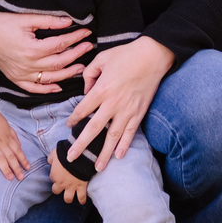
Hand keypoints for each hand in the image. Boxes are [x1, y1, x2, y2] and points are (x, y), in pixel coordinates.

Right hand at [0, 7, 92, 93]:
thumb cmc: (2, 22)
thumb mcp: (26, 18)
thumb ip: (48, 21)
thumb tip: (69, 22)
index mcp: (32, 49)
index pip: (60, 45)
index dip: (76, 38)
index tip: (87, 32)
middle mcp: (28, 65)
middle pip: (59, 63)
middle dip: (77, 55)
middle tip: (89, 47)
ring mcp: (21, 74)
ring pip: (50, 78)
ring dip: (68, 74)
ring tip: (81, 67)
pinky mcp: (15, 78)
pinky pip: (33, 88)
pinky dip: (47, 90)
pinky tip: (58, 86)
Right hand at [0, 109, 29, 180]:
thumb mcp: (7, 125)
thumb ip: (13, 135)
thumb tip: (19, 144)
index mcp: (7, 138)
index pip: (17, 151)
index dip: (23, 160)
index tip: (28, 168)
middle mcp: (1, 142)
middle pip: (10, 156)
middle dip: (16, 167)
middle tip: (21, 178)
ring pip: (0, 158)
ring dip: (5, 168)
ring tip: (9, 178)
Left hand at [49, 150, 88, 204]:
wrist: (79, 155)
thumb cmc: (65, 153)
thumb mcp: (55, 153)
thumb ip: (51, 158)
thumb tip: (50, 161)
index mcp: (55, 175)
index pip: (52, 178)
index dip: (55, 175)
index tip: (58, 172)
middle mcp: (62, 183)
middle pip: (56, 191)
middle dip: (58, 188)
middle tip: (62, 185)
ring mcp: (72, 186)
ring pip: (68, 198)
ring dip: (68, 197)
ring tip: (70, 196)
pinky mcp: (81, 187)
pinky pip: (82, 197)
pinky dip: (82, 200)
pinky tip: (82, 201)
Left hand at [66, 36, 174, 173]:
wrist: (152, 56)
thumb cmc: (126, 55)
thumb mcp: (102, 58)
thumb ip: (89, 73)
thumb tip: (86, 89)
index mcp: (101, 89)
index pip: (83, 109)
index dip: (74, 118)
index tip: (68, 125)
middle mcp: (112, 103)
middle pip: (94, 128)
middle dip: (81, 144)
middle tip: (72, 158)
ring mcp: (127, 110)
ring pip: (113, 136)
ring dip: (104, 153)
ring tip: (97, 167)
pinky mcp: (139, 112)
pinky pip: (130, 132)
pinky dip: (125, 145)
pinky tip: (119, 156)